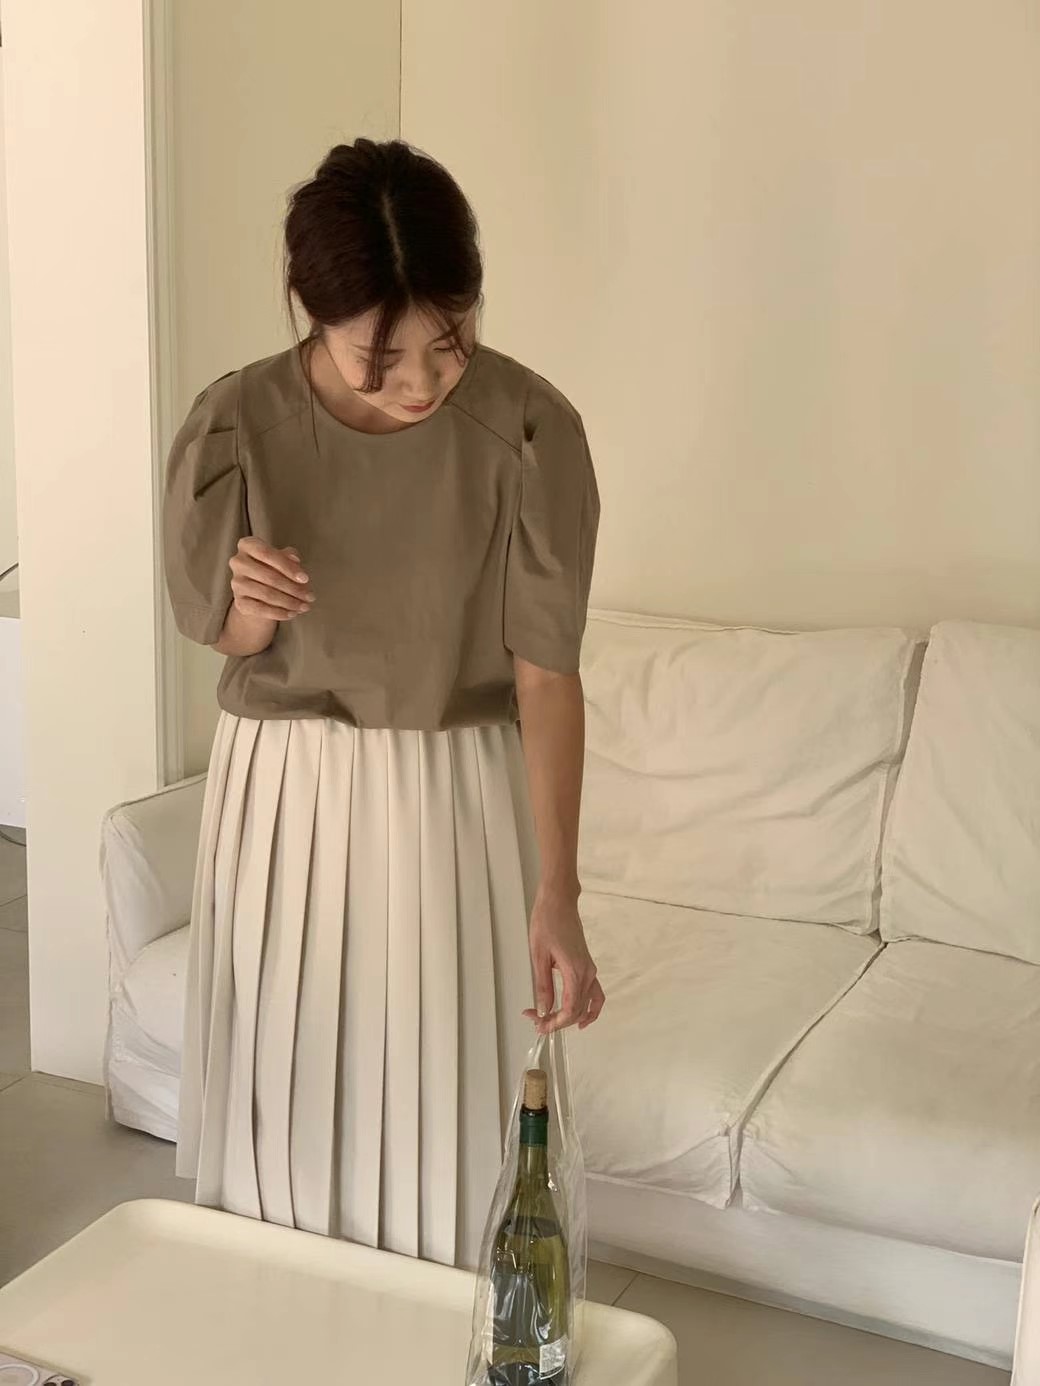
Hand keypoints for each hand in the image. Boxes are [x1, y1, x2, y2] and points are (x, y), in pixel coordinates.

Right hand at [229, 538, 313, 620]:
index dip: (288, 567)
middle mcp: (238, 562)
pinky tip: (292, 614)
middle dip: (294, 589)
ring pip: (267, 594)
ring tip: (305, 606)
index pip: (267, 554)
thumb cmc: (273, 568)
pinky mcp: (239, 601)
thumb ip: (289, 556)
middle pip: (269, 577)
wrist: (257, 592)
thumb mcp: (282, 558)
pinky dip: (279, 613)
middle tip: (310, 597)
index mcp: (247, 545)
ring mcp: (236, 583)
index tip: (305, 579)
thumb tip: (295, 559)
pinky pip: (261, 609)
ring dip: (290, 602)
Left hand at [523, 890, 605, 1034]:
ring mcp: (590, 970)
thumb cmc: (546, 922)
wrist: (559, 901)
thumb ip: (543, 986)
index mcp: (575, 971)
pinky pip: (595, 993)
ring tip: (554, 1022)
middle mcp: (587, 973)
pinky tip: (579, 1016)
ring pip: (589, 1004)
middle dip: (558, 1021)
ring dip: (573, 1017)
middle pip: (579, 1010)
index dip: (555, 1023)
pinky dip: (589, 1008)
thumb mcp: (538, 955)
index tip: (538, 1025)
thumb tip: (543, 1010)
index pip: (571, 1009)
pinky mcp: (588, 966)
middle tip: (536, 1021)